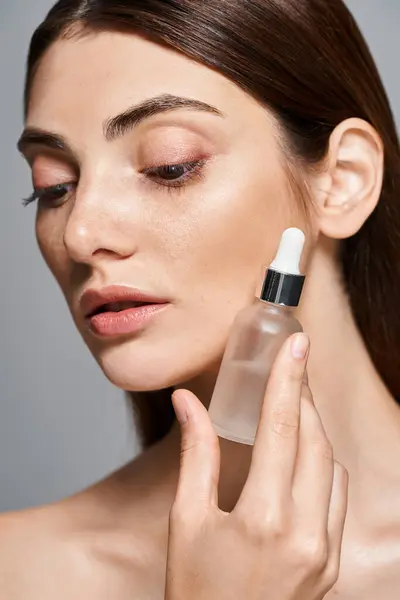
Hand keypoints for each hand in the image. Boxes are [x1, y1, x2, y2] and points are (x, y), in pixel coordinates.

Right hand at [165, 333, 347, 599]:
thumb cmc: (196, 591)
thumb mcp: (185, 521)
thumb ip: (195, 454)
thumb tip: (187, 404)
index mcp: (262, 519)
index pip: (280, 429)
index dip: (288, 379)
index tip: (295, 343)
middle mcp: (304, 532)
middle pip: (313, 440)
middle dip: (302, 395)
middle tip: (291, 363)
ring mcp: (325, 550)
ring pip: (331, 465)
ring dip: (313, 427)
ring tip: (292, 401)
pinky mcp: (332, 561)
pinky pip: (337, 495)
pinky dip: (322, 462)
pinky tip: (302, 450)